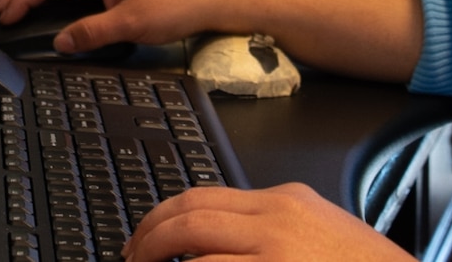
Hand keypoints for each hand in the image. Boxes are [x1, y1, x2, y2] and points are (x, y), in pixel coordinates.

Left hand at [123, 183, 409, 261]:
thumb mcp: (320, 233)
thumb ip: (274, 229)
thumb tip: (221, 242)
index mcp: (284, 202)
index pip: (205, 196)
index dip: (164, 216)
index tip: (146, 236)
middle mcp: (277, 221)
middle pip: (189, 217)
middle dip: (149, 239)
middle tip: (132, 258)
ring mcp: (276, 255)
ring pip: (197, 254)